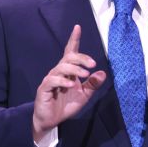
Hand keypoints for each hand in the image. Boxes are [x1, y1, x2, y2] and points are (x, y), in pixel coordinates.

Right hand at [32, 25, 105, 141]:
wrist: (51, 121)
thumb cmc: (66, 105)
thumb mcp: (84, 95)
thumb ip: (93, 84)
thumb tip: (103, 73)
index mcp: (68, 71)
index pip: (71, 51)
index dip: (74, 39)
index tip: (77, 27)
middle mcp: (59, 71)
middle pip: (69, 57)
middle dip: (81, 58)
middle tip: (92, 64)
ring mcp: (51, 79)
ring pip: (62, 67)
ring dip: (75, 69)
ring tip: (85, 75)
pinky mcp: (44, 88)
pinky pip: (53, 80)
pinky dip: (63, 81)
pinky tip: (71, 85)